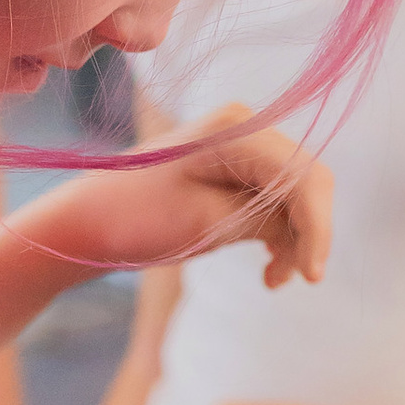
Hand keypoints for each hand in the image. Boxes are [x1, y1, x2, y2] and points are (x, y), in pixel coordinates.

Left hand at [83, 107, 331, 292]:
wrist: (87, 219)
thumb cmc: (136, 218)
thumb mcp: (208, 224)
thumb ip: (266, 220)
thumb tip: (305, 230)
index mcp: (238, 130)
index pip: (304, 177)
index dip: (318, 228)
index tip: (313, 277)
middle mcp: (245, 126)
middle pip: (305, 182)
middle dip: (306, 234)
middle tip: (289, 279)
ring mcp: (239, 144)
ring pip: (293, 194)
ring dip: (291, 237)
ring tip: (273, 278)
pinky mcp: (232, 166)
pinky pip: (272, 197)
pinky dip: (275, 231)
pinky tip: (269, 265)